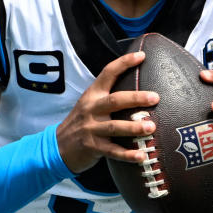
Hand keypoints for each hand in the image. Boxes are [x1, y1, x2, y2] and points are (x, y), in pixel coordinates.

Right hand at [55, 51, 159, 173]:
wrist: (57, 147)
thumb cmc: (82, 122)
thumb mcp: (90, 104)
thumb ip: (109, 96)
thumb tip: (140, 89)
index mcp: (93, 95)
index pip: (108, 73)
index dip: (124, 63)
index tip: (142, 56)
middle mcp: (92, 109)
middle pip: (115, 100)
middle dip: (136, 98)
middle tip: (155, 97)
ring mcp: (91, 129)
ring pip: (115, 127)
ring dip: (134, 127)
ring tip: (152, 127)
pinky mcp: (92, 147)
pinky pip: (113, 152)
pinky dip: (128, 155)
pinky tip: (142, 156)